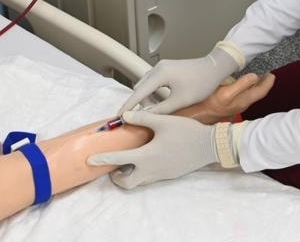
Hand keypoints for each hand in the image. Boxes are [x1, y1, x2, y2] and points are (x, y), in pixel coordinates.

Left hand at [86, 111, 217, 188]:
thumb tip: (125, 115)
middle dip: (116, 178)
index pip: (118, 160)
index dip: (102, 159)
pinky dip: (142, 172)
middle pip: (127, 183)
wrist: (209, 145)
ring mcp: (160, 175)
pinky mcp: (168, 175)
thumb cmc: (186, 132)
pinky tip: (145, 159)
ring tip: (127, 162)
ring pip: (138, 182)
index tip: (90, 160)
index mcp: (146, 156)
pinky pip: (149, 178)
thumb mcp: (163, 121)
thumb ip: (142, 118)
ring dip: (129, 175)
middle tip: (112, 167)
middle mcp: (151, 170)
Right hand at [117, 44, 241, 115]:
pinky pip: (154, 81)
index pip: (138, 93)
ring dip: (148, 98)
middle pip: (141, 88)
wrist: (215, 68)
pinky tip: (162, 102)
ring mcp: (163, 66)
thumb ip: (162, 110)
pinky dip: (154, 92)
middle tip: (142, 117)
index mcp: (160, 74)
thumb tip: (146, 116)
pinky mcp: (168, 68)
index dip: (128, 106)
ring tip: (156, 111)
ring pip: (147, 85)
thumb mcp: (181, 101)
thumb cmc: (201, 83)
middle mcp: (158, 68)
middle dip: (140, 103)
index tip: (119, 116)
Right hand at [184, 72, 274, 124]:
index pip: (261, 91)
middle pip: (258, 93)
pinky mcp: (232, 103)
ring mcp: (238, 104)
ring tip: (259, 76)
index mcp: (244, 100)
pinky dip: (248, 87)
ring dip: (256, 85)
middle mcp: (243, 103)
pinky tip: (245, 84)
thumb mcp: (227, 92)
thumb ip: (241, 84)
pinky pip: (245, 94)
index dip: (268, 83)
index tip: (272, 75)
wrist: (202, 114)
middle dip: (264, 83)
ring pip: (252, 94)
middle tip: (268, 74)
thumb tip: (254, 77)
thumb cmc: (213, 104)